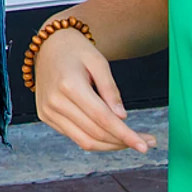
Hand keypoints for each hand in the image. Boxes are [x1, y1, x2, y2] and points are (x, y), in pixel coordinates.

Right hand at [31, 29, 151, 152]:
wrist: (48, 45)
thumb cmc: (75, 50)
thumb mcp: (99, 62)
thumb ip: (111, 90)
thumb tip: (122, 118)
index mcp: (69, 85)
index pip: (102, 118)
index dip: (125, 134)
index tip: (144, 145)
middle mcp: (55, 101)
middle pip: (95, 133)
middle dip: (122, 141)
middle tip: (145, 143)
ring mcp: (48, 111)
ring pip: (85, 141)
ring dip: (110, 146)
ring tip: (129, 141)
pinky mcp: (46, 116)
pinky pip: (74, 136)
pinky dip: (95, 140)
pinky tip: (109, 134)